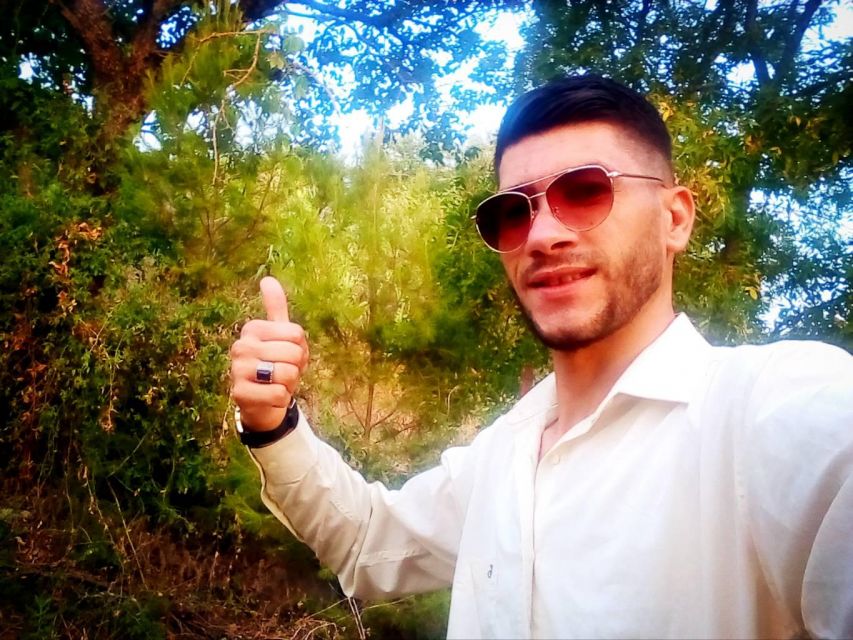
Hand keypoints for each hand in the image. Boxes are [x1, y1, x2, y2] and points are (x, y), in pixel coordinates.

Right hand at [230, 277, 308, 430]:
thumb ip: (276, 308)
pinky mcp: (239, 394)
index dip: (301, 349)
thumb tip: (267, 279)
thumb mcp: (279, 335)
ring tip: (275, 384)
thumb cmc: (275, 365)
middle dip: (296, 368)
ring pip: (287, 374)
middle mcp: (241, 346)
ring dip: (289, 385)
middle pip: (295, 354)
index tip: (286, 355)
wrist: (262, 402)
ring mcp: (237, 370)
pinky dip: (281, 400)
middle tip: (281, 373)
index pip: (297, 334)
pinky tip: (270, 398)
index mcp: (252, 329)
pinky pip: (279, 394)